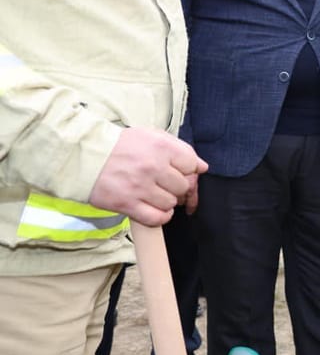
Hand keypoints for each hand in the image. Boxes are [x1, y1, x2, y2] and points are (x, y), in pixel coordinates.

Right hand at [89, 127, 207, 226]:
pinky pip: (157, 218)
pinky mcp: (127, 204)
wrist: (82, 156)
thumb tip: (202, 166)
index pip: (192, 165)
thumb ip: (179, 148)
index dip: (187, 170)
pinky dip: (160, 216)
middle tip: (163, 183)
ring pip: (171, 203)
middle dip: (176, 186)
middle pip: (183, 186)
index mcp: (161, 147)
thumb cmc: (120, 146)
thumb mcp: (150, 136)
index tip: (177, 171)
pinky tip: (153, 208)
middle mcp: (153, 167)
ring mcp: (140, 187)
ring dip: (165, 201)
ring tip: (152, 193)